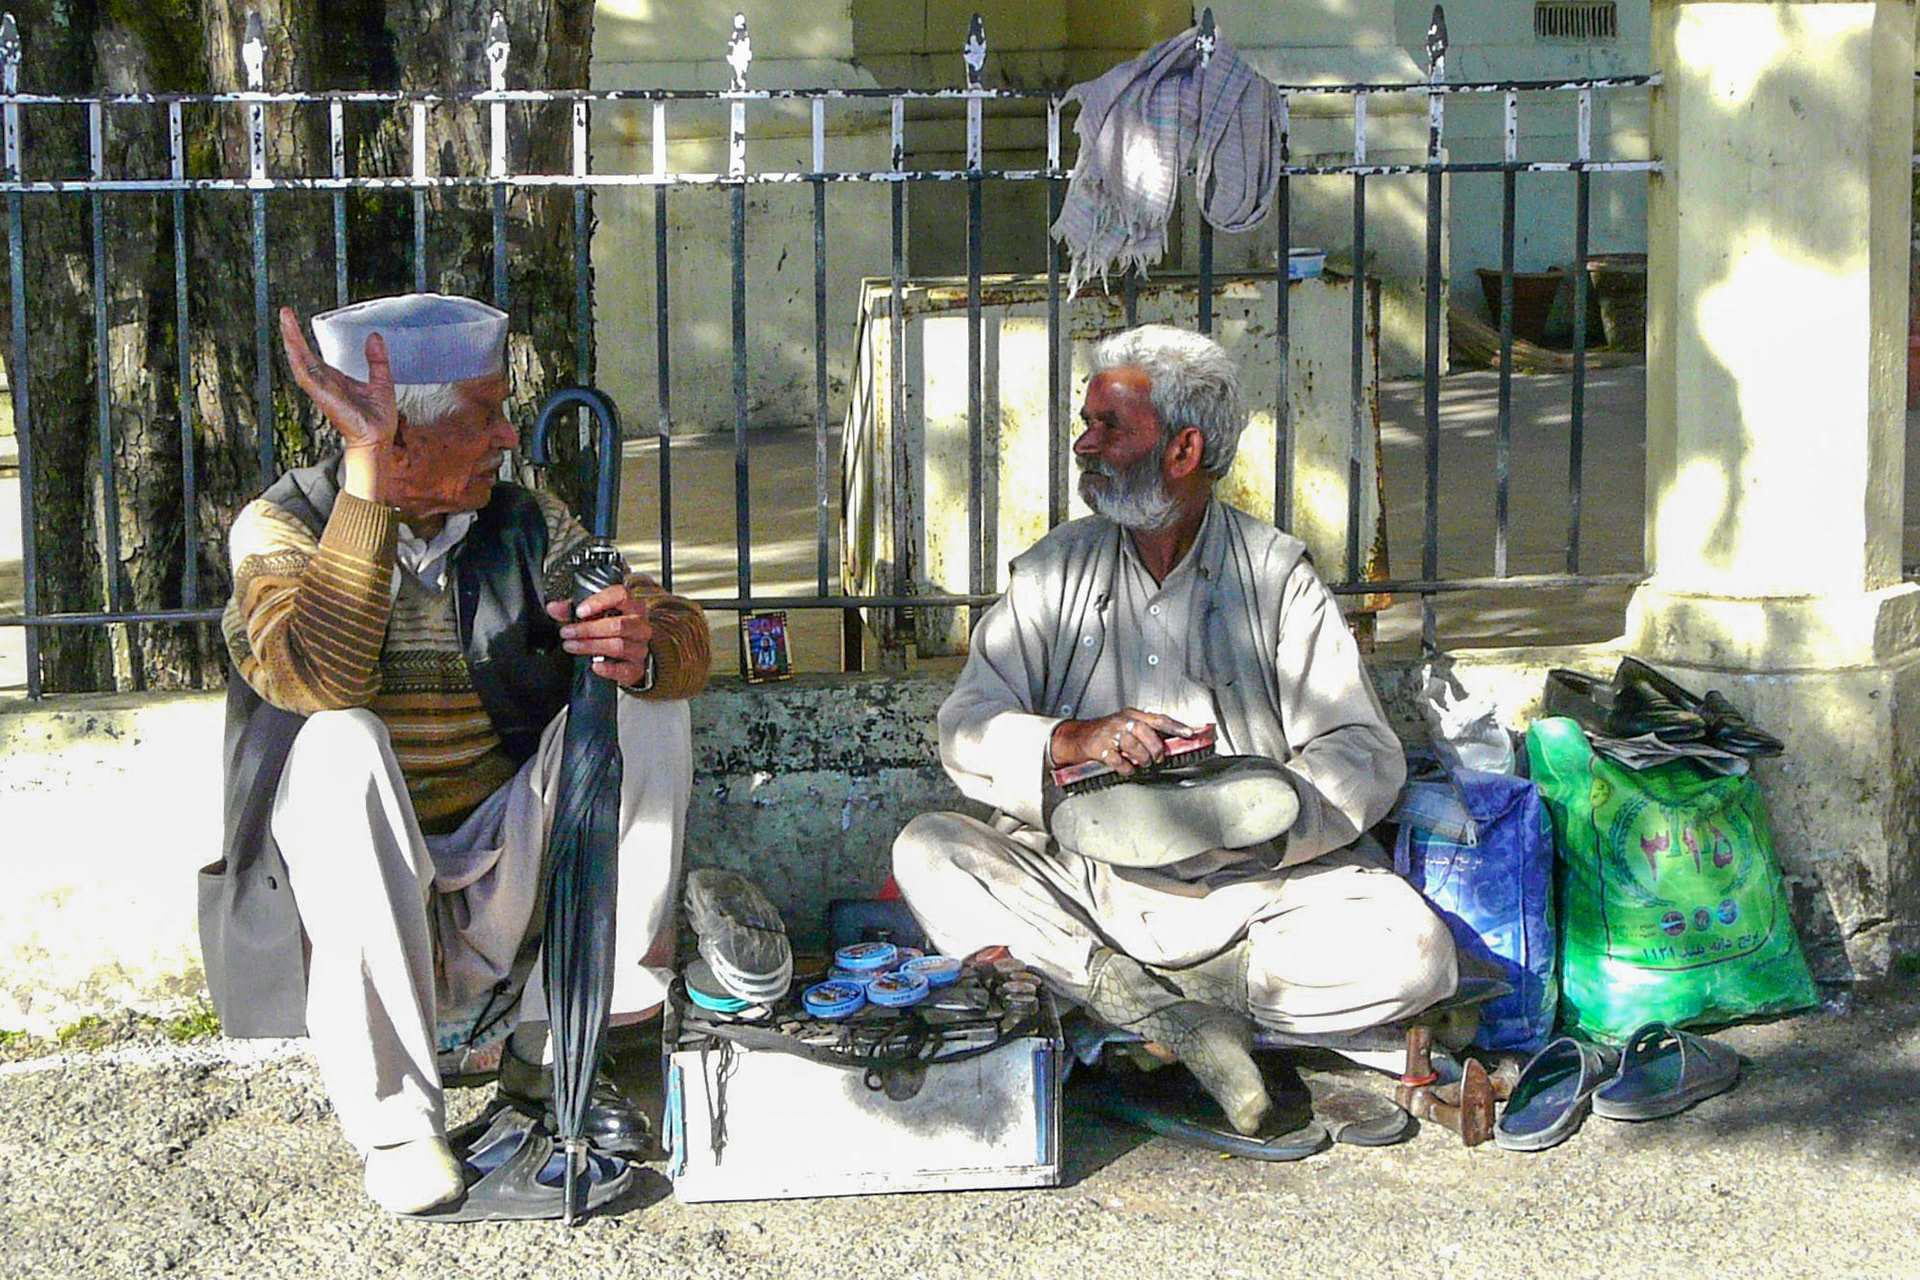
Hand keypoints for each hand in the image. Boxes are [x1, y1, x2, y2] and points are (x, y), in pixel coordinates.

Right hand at [279, 306, 397, 502]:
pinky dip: (299, 361)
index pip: (313, 356)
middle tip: (284, 312)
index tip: (295, 320)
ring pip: (300, 362)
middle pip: (302, 355)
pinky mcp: (324, 397)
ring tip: (285, 322)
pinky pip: (307, 377)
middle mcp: (325, 384)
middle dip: (292, 334)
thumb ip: (377, 360)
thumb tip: (374, 337)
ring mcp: (322, 390)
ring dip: (292, 342)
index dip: (303, 339)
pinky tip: (293, 347)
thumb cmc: (378, 419)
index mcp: (335, 380)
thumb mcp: (381, 381)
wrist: (379, 440)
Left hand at [546, 583, 652, 686]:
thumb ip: (571, 610)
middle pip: (618, 625)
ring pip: (618, 646)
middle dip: (588, 629)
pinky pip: (624, 669)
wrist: (625, 652)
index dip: (600, 602)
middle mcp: (639, 625)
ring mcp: (640, 647)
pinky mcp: (636, 667)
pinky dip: (609, 669)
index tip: (579, 611)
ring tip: (572, 645)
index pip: (621, 596)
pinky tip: (595, 665)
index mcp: (630, 605)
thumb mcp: (589, 615)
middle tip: (567, 632)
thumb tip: (554, 607)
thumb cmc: (608, 628)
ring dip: (591, 646)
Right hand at [1049, 708, 1196, 775]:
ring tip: (1142, 764)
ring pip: (1135, 747)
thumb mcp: (1124, 726)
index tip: (1190, 733)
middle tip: (1157, 758)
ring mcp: (1110, 733)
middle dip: (1156, 749)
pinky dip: (1127, 768)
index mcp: (1131, 715)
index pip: (1158, 719)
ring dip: (1142, 759)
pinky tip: (1127, 769)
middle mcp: (1121, 721)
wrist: (1076, 738)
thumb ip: (1144, 731)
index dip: (1176, 726)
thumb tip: (1169, 742)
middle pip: (1147, 732)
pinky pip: (1119, 760)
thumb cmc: (1104, 733)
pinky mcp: (1100, 747)